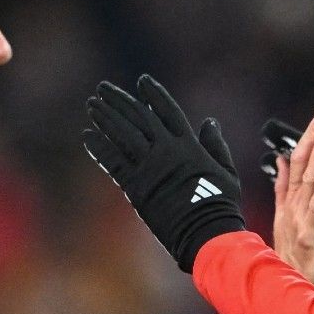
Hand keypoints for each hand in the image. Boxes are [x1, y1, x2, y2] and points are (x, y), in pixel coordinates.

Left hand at [84, 75, 243, 271]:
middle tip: (102, 88)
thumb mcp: (226, 171)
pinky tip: (87, 135)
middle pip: (138, 117)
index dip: (153, 94)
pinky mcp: (135, 186)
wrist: (205, 233)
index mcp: (189, 145)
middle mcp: (166, 150)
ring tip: (92, 104)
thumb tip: (210, 121)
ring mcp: (149, 167)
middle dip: (119, 100)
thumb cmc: (220, 205)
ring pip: (122, 134)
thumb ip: (216, 144)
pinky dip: (99, 147)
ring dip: (105, 117)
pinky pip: (113, 161)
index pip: (167, 111)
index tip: (142, 80)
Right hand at [268, 111, 313, 289]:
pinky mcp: (310, 235)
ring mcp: (298, 222)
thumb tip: (279, 164)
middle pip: (301, 166)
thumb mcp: (282, 228)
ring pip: (310, 179)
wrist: (284, 302)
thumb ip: (282, 194)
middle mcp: (290, 210)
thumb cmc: (290, 269)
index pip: (294, 166)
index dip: (306, 142)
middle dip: (313, 138)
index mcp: (286, 208)